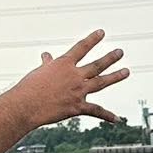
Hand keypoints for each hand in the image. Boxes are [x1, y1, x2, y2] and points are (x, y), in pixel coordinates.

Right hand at [13, 30, 129, 127]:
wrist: (26, 105)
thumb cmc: (28, 88)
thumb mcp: (39, 72)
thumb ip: (47, 64)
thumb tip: (46, 55)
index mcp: (63, 64)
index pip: (81, 48)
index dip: (92, 39)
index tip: (101, 33)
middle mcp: (74, 75)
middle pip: (97, 65)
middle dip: (110, 58)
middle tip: (120, 52)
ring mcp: (78, 91)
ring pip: (101, 82)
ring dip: (115, 76)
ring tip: (126, 71)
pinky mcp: (77, 107)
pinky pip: (96, 111)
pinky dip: (107, 115)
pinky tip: (117, 119)